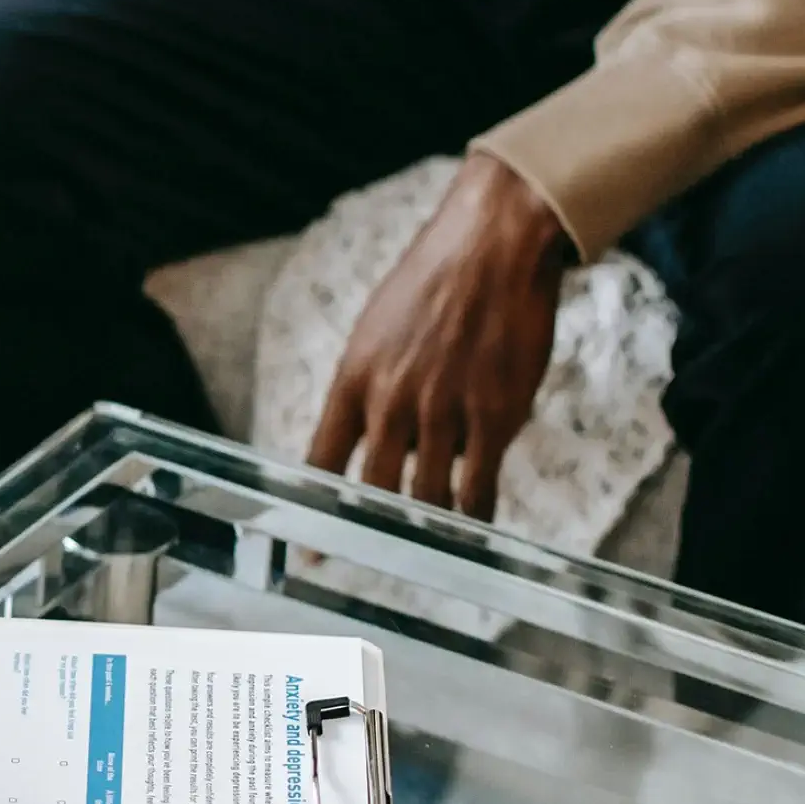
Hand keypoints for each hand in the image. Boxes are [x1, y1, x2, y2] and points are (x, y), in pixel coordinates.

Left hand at [306, 153, 573, 518]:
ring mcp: (444, 411)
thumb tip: (366, 435)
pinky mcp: (495, 415)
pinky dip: (476, 514)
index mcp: (354, 378)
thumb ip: (369, 385)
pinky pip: (479, 486)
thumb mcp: (376, 329)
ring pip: (428, 497)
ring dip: (429, 526)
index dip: (316, 510)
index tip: (309, 547)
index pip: (322, 460)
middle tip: (379, 557)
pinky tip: (474, 528)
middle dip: (374, 531)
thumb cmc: (433, 282)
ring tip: (431, 546)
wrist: (493, 246)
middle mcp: (392, 401)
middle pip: (374, 490)